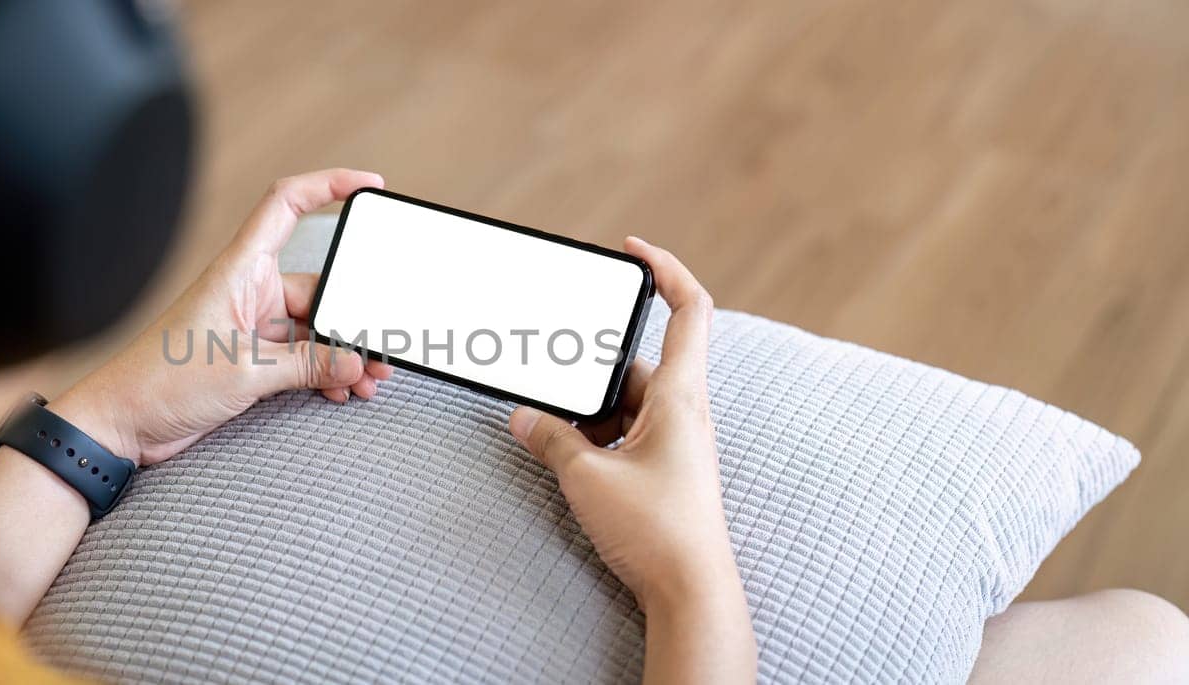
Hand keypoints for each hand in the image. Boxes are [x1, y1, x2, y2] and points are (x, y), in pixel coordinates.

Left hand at [53, 168, 393, 463]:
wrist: (122, 423)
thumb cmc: (161, 382)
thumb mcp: (245, 373)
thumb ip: (308, 366)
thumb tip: (358, 361)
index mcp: (240, 270)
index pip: (287, 204)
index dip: (329, 185)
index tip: (370, 186)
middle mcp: (249, 291)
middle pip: (319, 286)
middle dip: (353, 316)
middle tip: (381, 348)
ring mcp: (251, 325)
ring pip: (315, 329)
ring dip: (343, 353)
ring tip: (370, 379)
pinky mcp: (250, 358)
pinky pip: (302, 356)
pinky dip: (325, 371)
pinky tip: (343, 390)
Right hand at [508, 237, 733, 607]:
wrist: (690, 592)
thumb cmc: (656, 529)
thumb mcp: (588, 476)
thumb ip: (553, 439)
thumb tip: (525, 418)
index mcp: (679, 394)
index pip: (689, 309)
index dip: (666, 268)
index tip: (633, 249)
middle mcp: (682, 411)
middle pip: (632, 362)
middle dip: (588, 372)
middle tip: (553, 384)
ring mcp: (674, 441)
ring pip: (623, 403)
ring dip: (586, 414)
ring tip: (552, 432)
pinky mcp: (662, 469)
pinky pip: (623, 434)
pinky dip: (594, 439)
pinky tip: (567, 459)